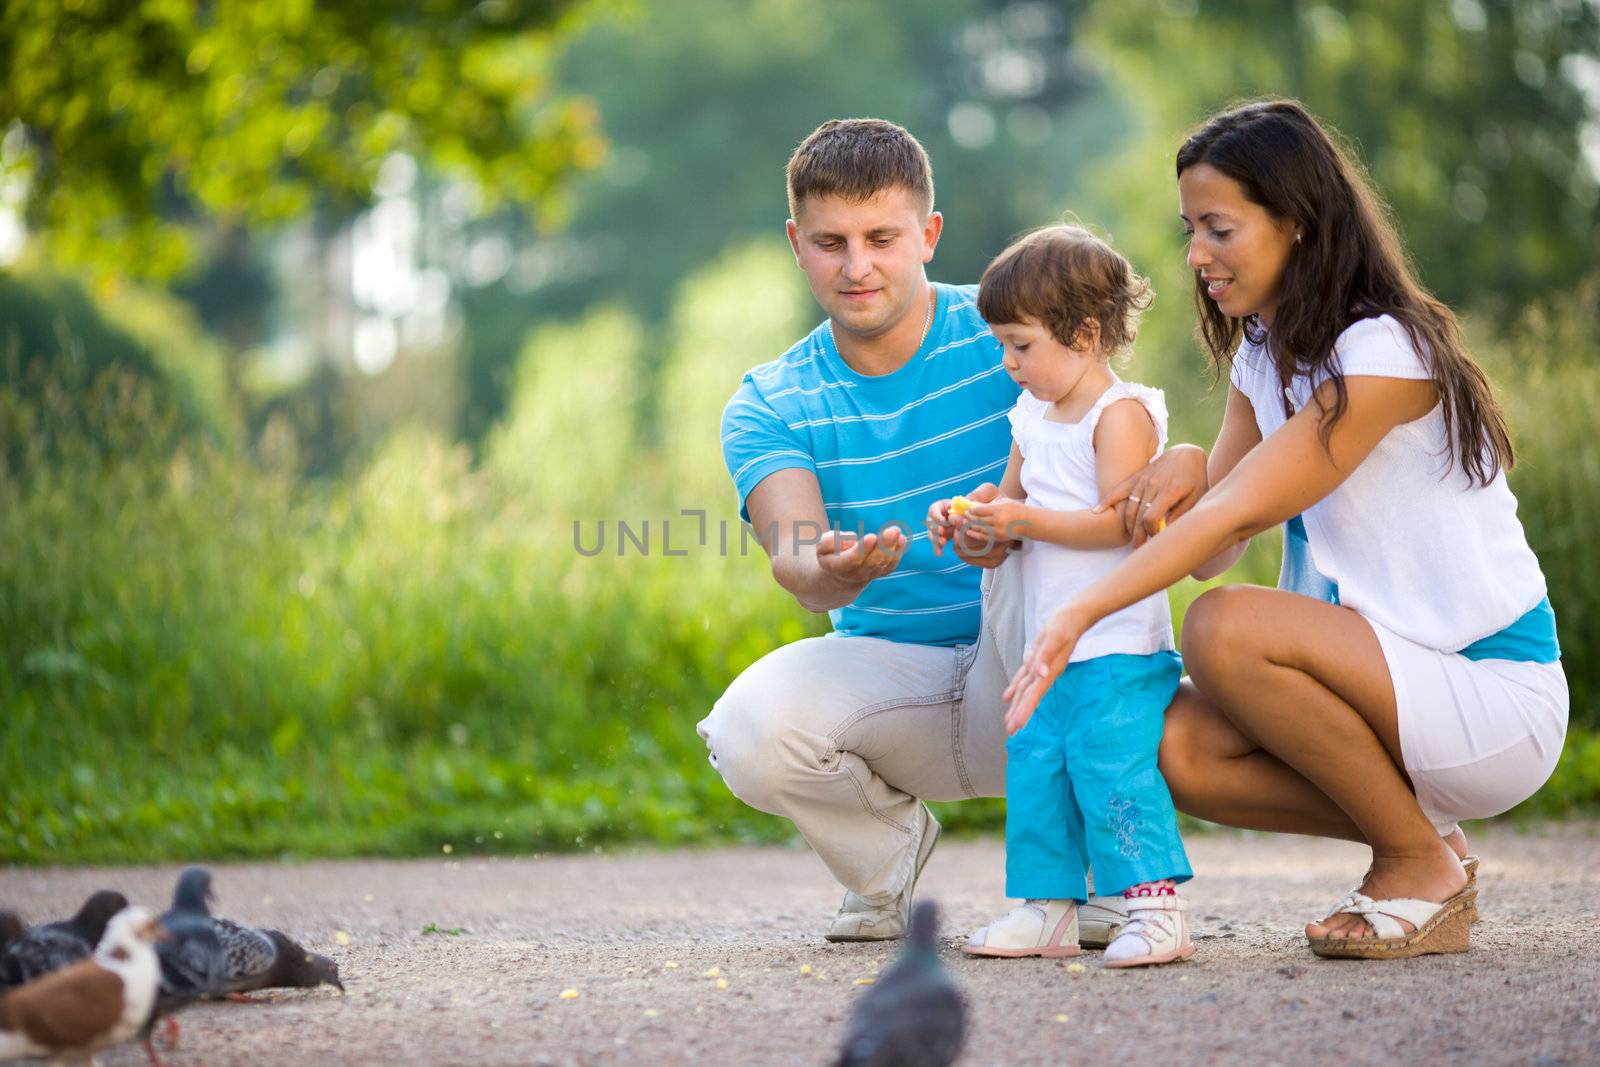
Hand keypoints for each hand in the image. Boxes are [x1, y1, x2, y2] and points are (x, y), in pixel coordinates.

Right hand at [816, 526, 907, 584]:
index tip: (871, 536)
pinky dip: (897, 553)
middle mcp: (855, 574)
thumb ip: (831, 541)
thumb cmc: (830, 554)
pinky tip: (902, 539)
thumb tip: (852, 540)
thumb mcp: (821, 546)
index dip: (862, 549)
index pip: (852, 560)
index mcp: (838, 568)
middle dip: (884, 546)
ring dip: (892, 547)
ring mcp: (870, 575)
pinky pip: (891, 565)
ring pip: (883, 563)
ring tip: (897, 531)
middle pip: (872, 562)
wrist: (838, 577)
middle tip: (893, 530)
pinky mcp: (880, 572)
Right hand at [926, 498, 955, 555]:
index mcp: (935, 508)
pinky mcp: (936, 537)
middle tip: (942, 532)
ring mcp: (933, 529)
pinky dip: (937, 548)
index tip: (945, 522)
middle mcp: (931, 519)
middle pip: (931, 525)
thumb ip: (957, 512)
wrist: (958, 515)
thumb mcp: (957, 507)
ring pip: (931, 535)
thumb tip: (958, 518)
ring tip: (943, 542)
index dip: (939, 518)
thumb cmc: (957, 509)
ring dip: (936, 539)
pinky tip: (940, 554)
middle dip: (936, 529)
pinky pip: (935, 543)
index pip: (934, 513)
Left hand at [962, 496, 1026, 542]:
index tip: (965, 510)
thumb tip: (970, 505)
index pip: (978, 510)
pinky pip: (983, 537)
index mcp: (998, 509)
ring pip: (978, 529)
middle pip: (976, 520)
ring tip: (962, 523)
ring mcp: (998, 531)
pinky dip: (974, 534)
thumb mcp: (1001, 501)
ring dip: (968, 527)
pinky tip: (968, 532)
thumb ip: (987, 504)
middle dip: (967, 518)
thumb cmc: (1012, 508)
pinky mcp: (998, 538)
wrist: (1026, 521)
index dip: (969, 510)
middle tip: (960, 517)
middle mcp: (997, 521)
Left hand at [1001, 603, 1087, 734]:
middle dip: (1020, 713)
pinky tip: (1008, 697)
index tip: (1018, 725)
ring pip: (1026, 689)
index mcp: (1049, 670)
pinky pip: (1024, 677)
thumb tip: (1041, 674)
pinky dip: (1015, 687)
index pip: (1035, 694)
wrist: (1074, 616)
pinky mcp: (1037, 660)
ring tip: (1010, 722)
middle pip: (1030, 696)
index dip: (1026, 710)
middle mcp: (1045, 672)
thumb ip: (1047, 655)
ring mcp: (1041, 667)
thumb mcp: (1055, 636)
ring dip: (1017, 705)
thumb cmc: (1065, 624)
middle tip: (1011, 731)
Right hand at [1095, 444, 1208, 546]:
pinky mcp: (1136, 477)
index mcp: (1169, 490)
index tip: (1156, 539)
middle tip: (1138, 548)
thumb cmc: (1195, 478)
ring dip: (1128, 526)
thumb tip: (1168, 533)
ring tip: (1132, 540)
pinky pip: (1119, 489)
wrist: (1186, 454)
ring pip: (1129, 507)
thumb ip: (1182, 514)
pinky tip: (1097, 511)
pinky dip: (1107, 500)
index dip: (1151, 532)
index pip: (1151, 517)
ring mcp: (1143, 480)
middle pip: (1138, 515)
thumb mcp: (1197, 496)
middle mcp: (1153, 484)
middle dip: (1138, 534)